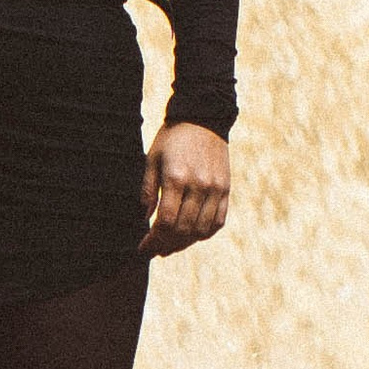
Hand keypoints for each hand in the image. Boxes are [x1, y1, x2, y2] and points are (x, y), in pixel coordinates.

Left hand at [141, 120, 228, 256]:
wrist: (203, 117)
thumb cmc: (172, 137)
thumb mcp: (152, 158)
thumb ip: (148, 189)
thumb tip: (145, 218)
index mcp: (176, 177)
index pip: (165, 221)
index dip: (153, 240)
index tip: (143, 248)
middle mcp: (198, 185)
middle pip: (183, 230)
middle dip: (166, 246)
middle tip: (155, 251)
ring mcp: (215, 189)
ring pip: (201, 231)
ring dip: (184, 244)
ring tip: (171, 246)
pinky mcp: (225, 189)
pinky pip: (218, 222)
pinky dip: (204, 234)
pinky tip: (192, 235)